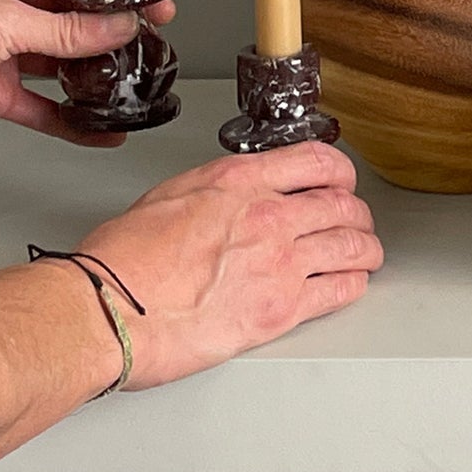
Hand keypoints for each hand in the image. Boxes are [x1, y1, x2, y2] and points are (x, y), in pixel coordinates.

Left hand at [0, 0, 176, 147]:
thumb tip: (117, 27)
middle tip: (152, 18)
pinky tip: (99, 125)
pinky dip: (70, 117)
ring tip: (136, 65)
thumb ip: (68, 28)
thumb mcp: (6, 17)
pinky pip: (42, 103)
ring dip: (95, 62)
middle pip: (69, 4)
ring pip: (61, 52)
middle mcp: (0, 0)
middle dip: (110, 14)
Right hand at [73, 143, 381, 388]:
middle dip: (356, 214)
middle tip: (356, 223)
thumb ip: (218, 190)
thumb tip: (238, 194)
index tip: (343, 181)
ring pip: (353, 246)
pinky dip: (354, 285)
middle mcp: (269, 216)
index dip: (341, 171)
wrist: (106, 310)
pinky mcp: (280, 310)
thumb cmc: (120, 260)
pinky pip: (340, 290)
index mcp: (241, 182)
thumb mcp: (172, 195)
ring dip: (365, 249)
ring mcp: (279, 262)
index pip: (318, 161)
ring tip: (365, 254)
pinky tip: (351, 285)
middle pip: (344, 205)